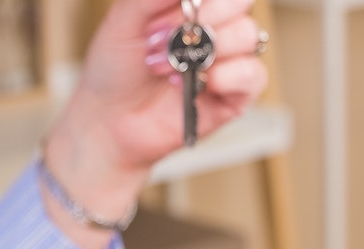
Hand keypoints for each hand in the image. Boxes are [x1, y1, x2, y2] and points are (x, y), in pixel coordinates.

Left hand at [40, 0, 267, 246]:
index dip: (200, 0)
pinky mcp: (236, 95)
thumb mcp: (123, 20)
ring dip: (205, 51)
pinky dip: (228, 76)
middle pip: (241, 3)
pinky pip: (254, 74)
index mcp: (193, 4)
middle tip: (165, 40)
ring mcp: (229, 60)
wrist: (110, 121)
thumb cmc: (115, 70)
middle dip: (204, 18)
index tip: (165, 16)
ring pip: (249, 35)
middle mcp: (216, 27)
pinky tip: (199, 85)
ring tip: (170, 70)